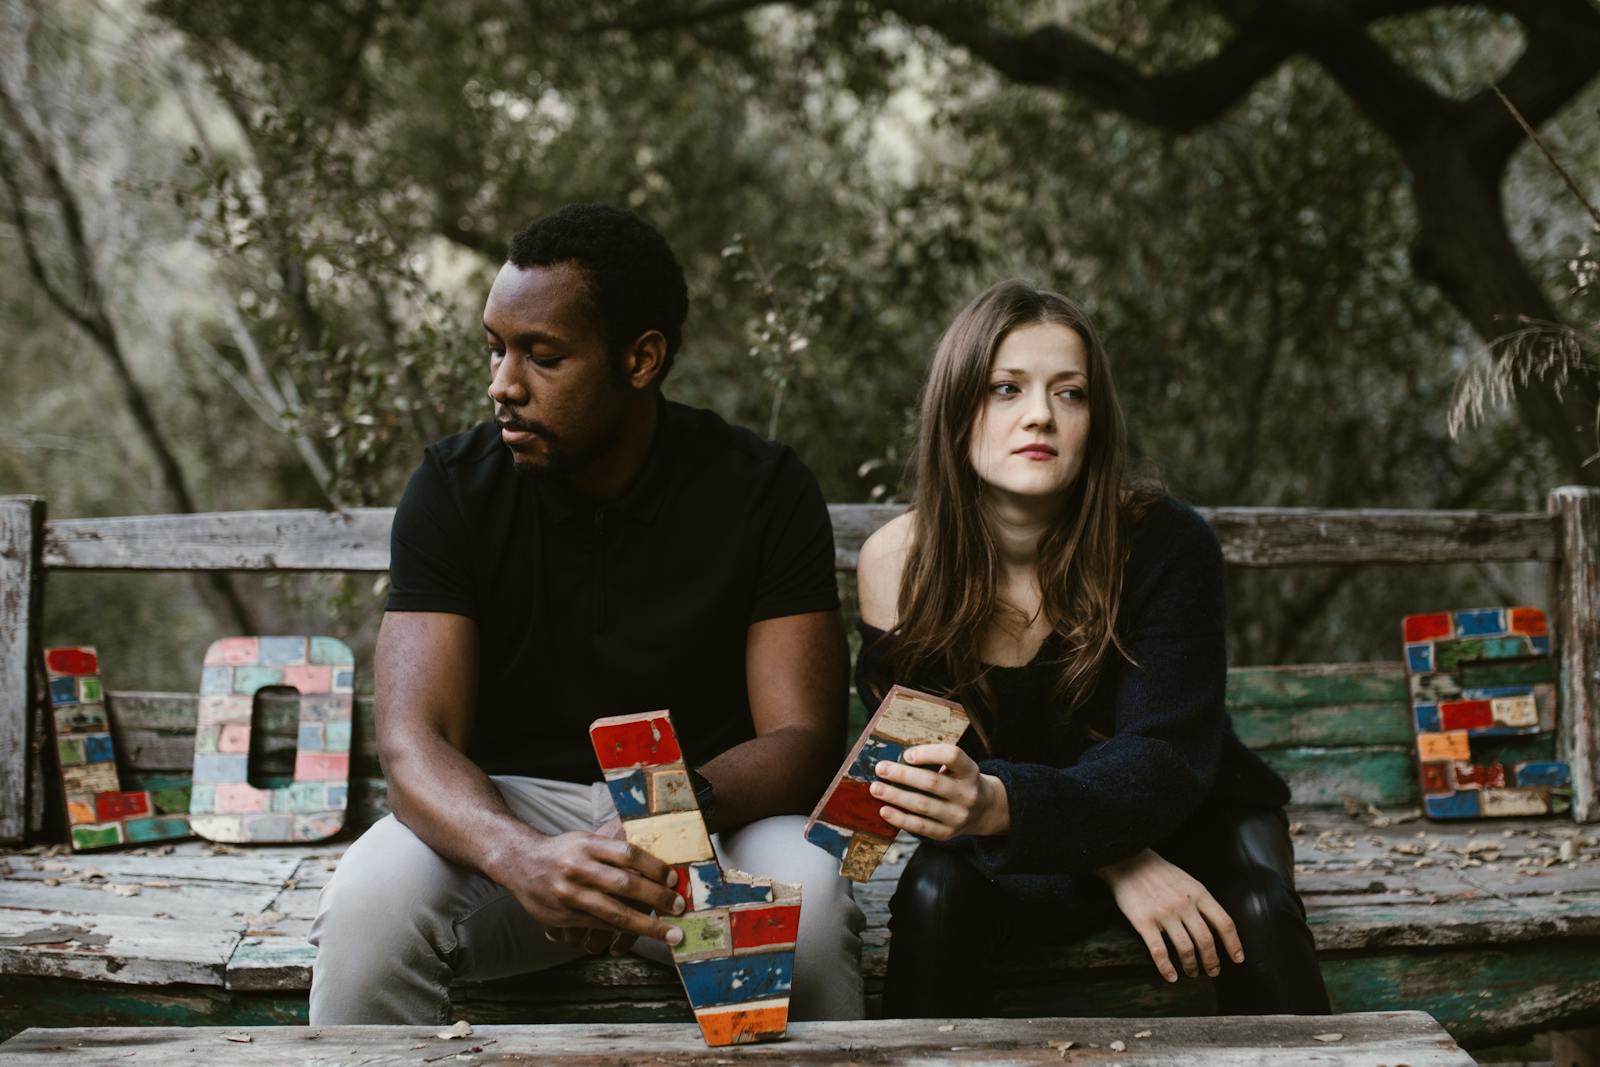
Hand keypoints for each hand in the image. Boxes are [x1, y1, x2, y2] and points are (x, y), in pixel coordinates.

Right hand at [491, 821, 684, 952]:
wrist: (521, 863)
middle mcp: (579, 868)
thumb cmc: (564, 851)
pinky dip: (622, 932)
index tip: (673, 879)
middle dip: (657, 898)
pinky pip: (600, 926)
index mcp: (588, 844)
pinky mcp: (564, 916)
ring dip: (646, 925)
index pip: (628, 853)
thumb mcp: (586, 839)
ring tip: (669, 934)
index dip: (654, 867)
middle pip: (625, 884)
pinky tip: (641, 935)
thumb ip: (614, 848)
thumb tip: (655, 861)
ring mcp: (570, 894)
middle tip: (680, 907)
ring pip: (614, 912)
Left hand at [869, 742, 1008, 839]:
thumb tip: (897, 761)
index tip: (907, 754)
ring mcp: (958, 816)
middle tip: (880, 769)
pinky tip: (885, 810)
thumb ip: (936, 762)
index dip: (929, 753)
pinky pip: (920, 826)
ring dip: (895, 796)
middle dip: (902, 775)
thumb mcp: (959, 768)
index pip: (953, 756)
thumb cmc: (960, 781)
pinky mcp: (947, 833)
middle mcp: (967, 794)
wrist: (984, 810)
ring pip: (922, 805)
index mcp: (970, 771)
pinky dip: (900, 818)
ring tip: (876, 788)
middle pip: (932, 782)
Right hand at [1095, 849, 1243, 982]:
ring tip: (1192, 972)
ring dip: (1191, 966)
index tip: (1237, 959)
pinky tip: (1171, 976)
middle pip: (1206, 940)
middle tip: (1213, 972)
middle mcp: (1183, 904)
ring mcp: (1163, 913)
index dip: (1233, 944)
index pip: (1224, 923)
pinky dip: (1166, 968)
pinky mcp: (1144, 922)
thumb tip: (1215, 928)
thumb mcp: (1187, 880)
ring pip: (1185, 948)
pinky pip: (1159, 951)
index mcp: (1198, 892)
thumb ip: (1201, 901)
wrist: (1127, 860)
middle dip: (1212, 961)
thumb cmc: (1159, 872)